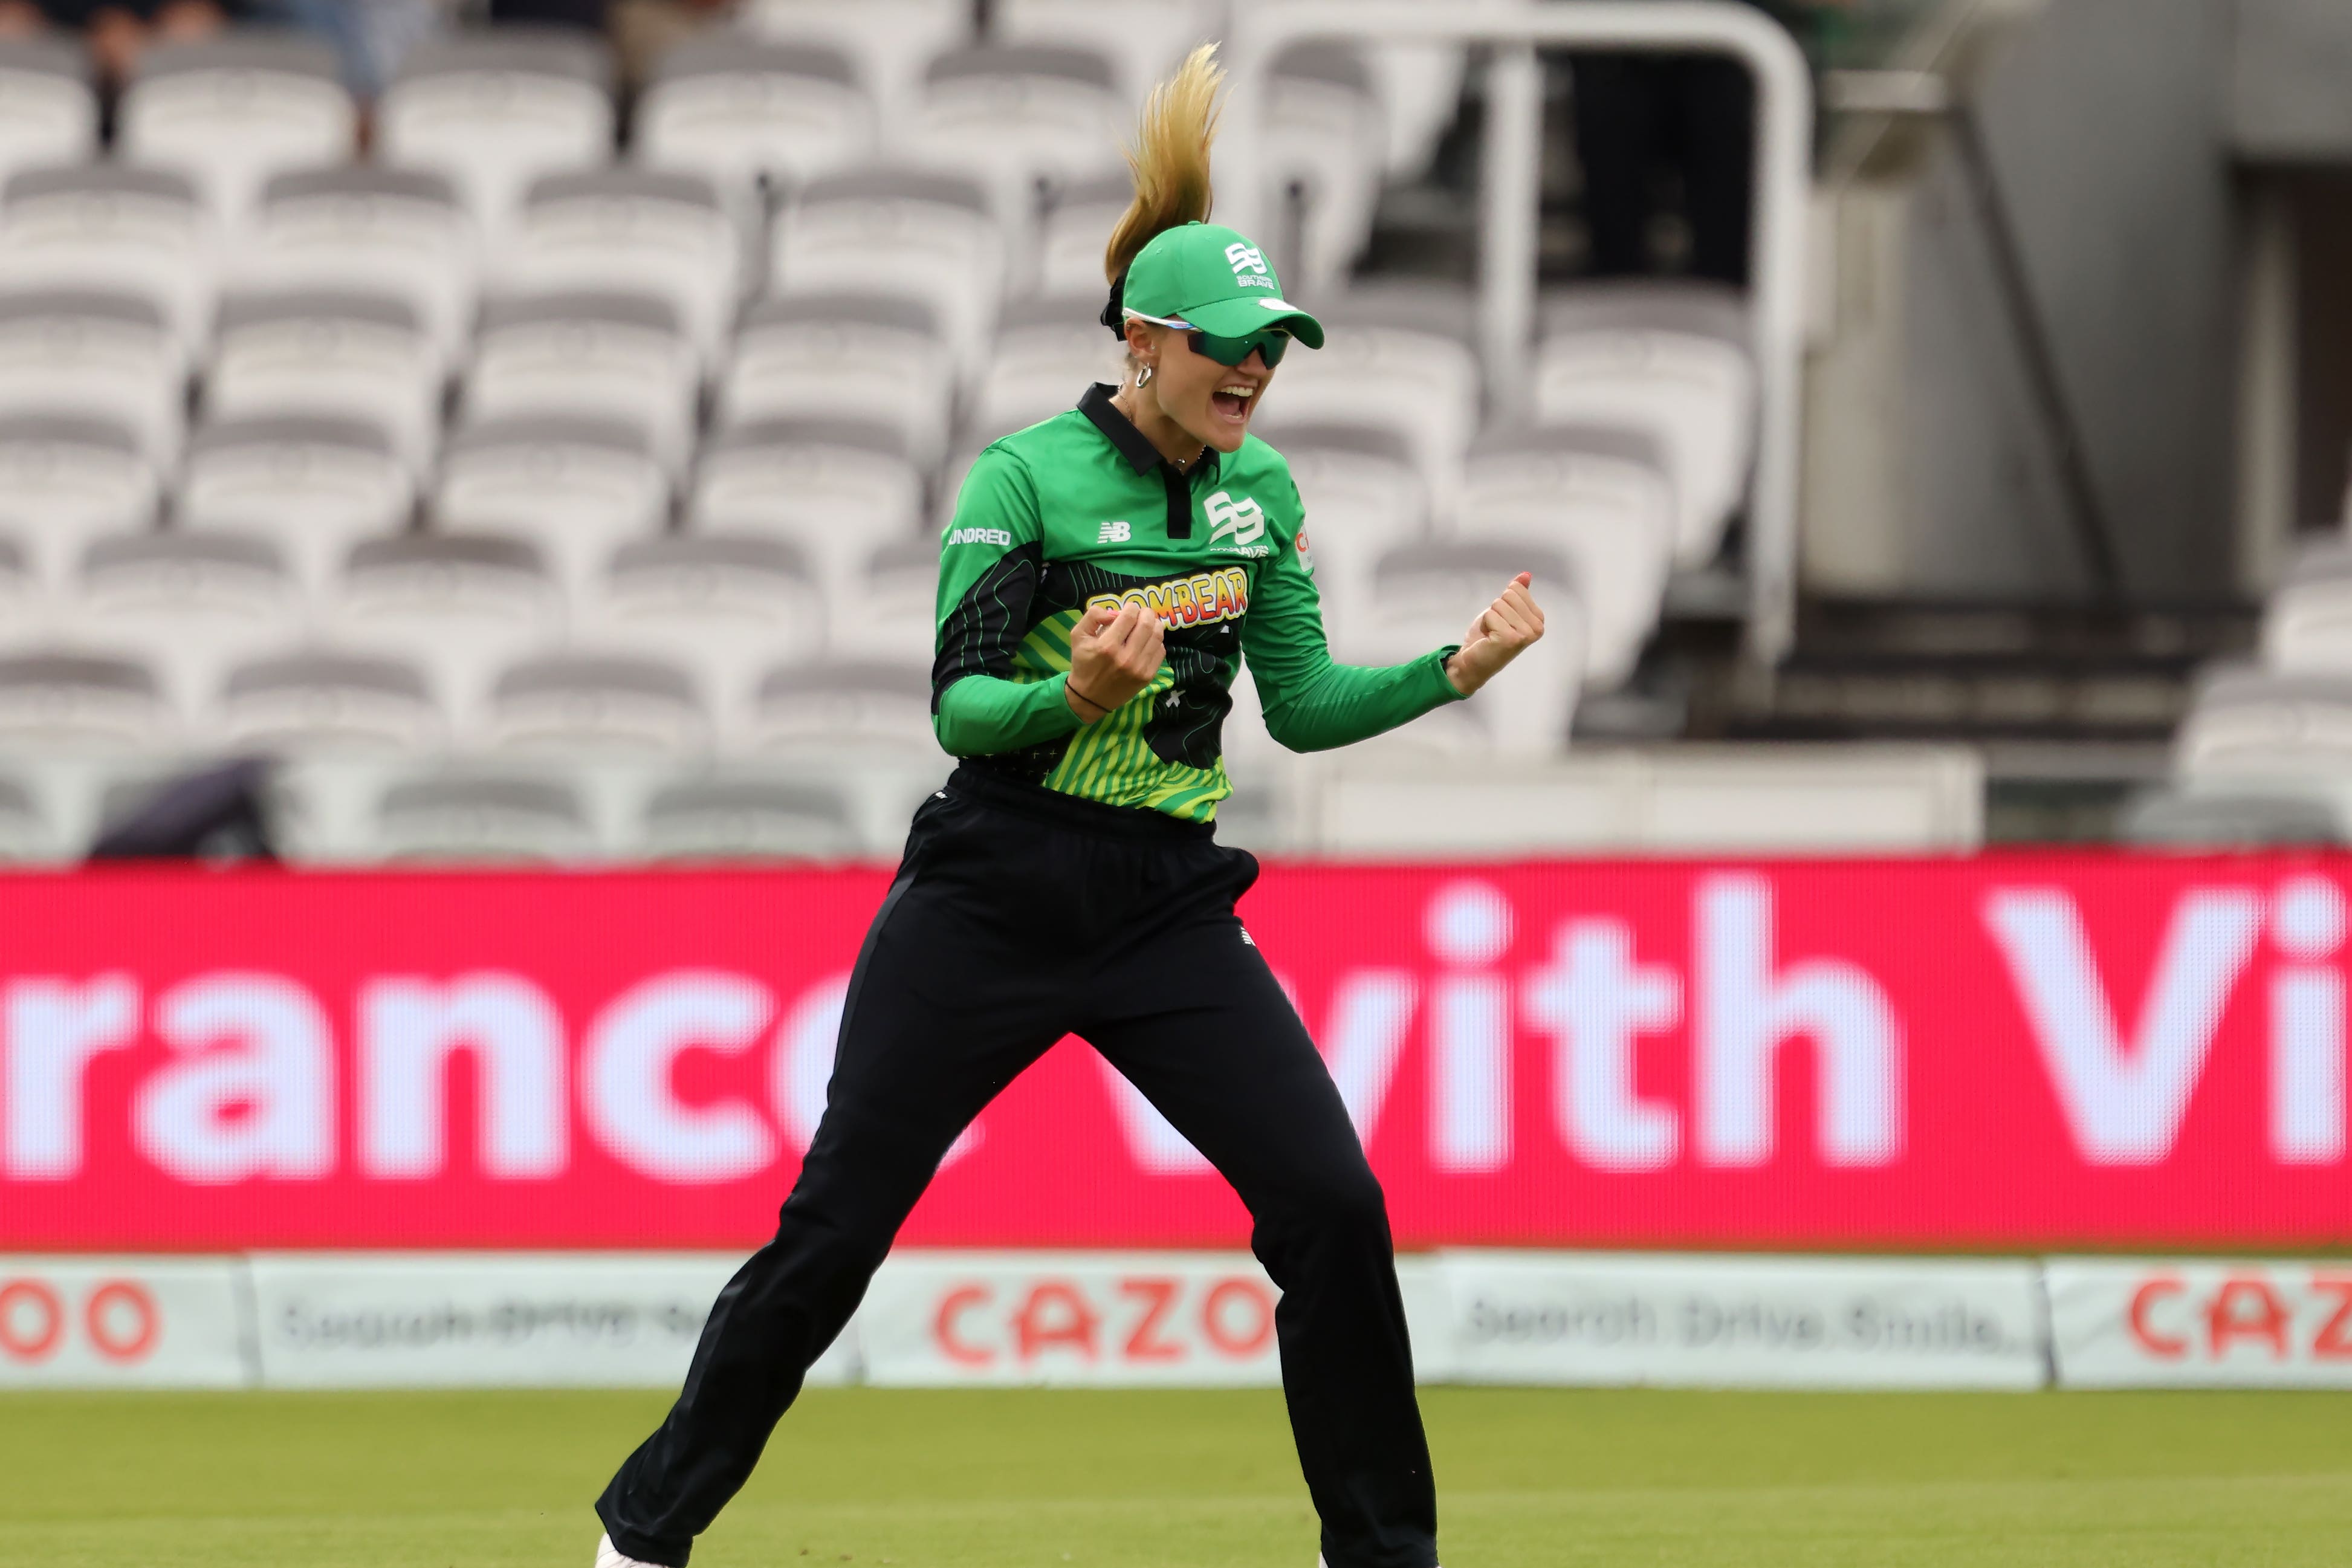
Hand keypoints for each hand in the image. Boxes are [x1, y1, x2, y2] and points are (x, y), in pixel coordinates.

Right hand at [1066, 599, 1163, 721]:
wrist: (1089, 697)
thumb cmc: (1084, 664)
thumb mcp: (1078, 636)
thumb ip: (1092, 616)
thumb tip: (1113, 611)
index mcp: (1108, 646)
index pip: (1129, 616)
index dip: (1131, 607)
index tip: (1129, 608)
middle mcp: (1126, 657)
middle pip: (1147, 624)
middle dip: (1146, 613)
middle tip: (1142, 613)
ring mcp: (1139, 668)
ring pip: (1157, 637)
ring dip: (1155, 625)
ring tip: (1148, 624)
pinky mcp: (1148, 676)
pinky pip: (1160, 651)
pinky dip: (1156, 642)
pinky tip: (1148, 641)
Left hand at [1444, 572, 1544, 697]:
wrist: (1473, 662)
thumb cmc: (1489, 637)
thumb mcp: (1505, 611)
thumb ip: (1518, 594)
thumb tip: (1526, 575)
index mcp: (1538, 619)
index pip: (1517, 589)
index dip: (1503, 602)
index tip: (1503, 620)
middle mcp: (1536, 628)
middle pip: (1508, 595)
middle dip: (1496, 609)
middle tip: (1496, 627)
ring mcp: (1525, 634)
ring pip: (1498, 604)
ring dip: (1490, 618)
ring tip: (1492, 633)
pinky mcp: (1510, 638)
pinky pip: (1491, 614)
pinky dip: (1486, 624)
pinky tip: (1489, 638)